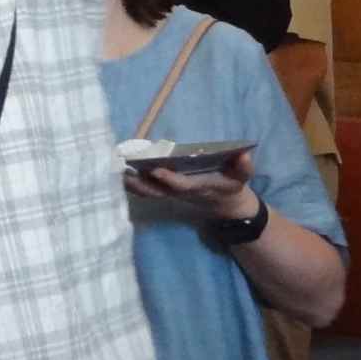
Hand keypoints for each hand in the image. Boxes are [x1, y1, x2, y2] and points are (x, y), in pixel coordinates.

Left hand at [125, 149, 257, 220]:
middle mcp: (184, 192)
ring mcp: (174, 194)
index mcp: (201, 187)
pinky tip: (120, 174)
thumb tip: (243, 154)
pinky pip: (148, 190)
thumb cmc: (232, 185)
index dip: (170, 179)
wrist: (226, 205)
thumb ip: (243, 166)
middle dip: (142, 184)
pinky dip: (134, 184)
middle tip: (125, 172)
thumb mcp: (243, 176)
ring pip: (151, 193)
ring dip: (134, 185)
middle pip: (159, 192)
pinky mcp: (167, 192)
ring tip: (117, 172)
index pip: (183, 185)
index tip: (155, 169)